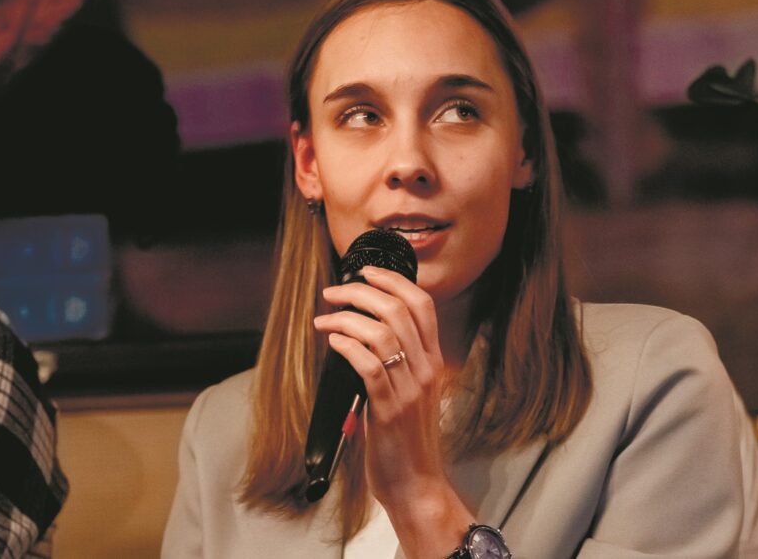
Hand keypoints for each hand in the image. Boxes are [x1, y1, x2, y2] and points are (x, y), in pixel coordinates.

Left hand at [313, 266, 472, 556]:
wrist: (417, 486)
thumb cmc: (407, 444)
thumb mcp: (410, 395)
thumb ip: (395, 367)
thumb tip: (360, 340)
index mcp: (433, 363)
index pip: (423, 305)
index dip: (394, 281)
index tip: (367, 272)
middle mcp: (427, 370)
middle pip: (401, 310)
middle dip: (363, 292)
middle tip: (335, 292)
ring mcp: (410, 390)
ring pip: (384, 333)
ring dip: (347, 318)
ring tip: (324, 319)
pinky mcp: (389, 410)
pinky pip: (370, 366)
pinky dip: (348, 346)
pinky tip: (333, 342)